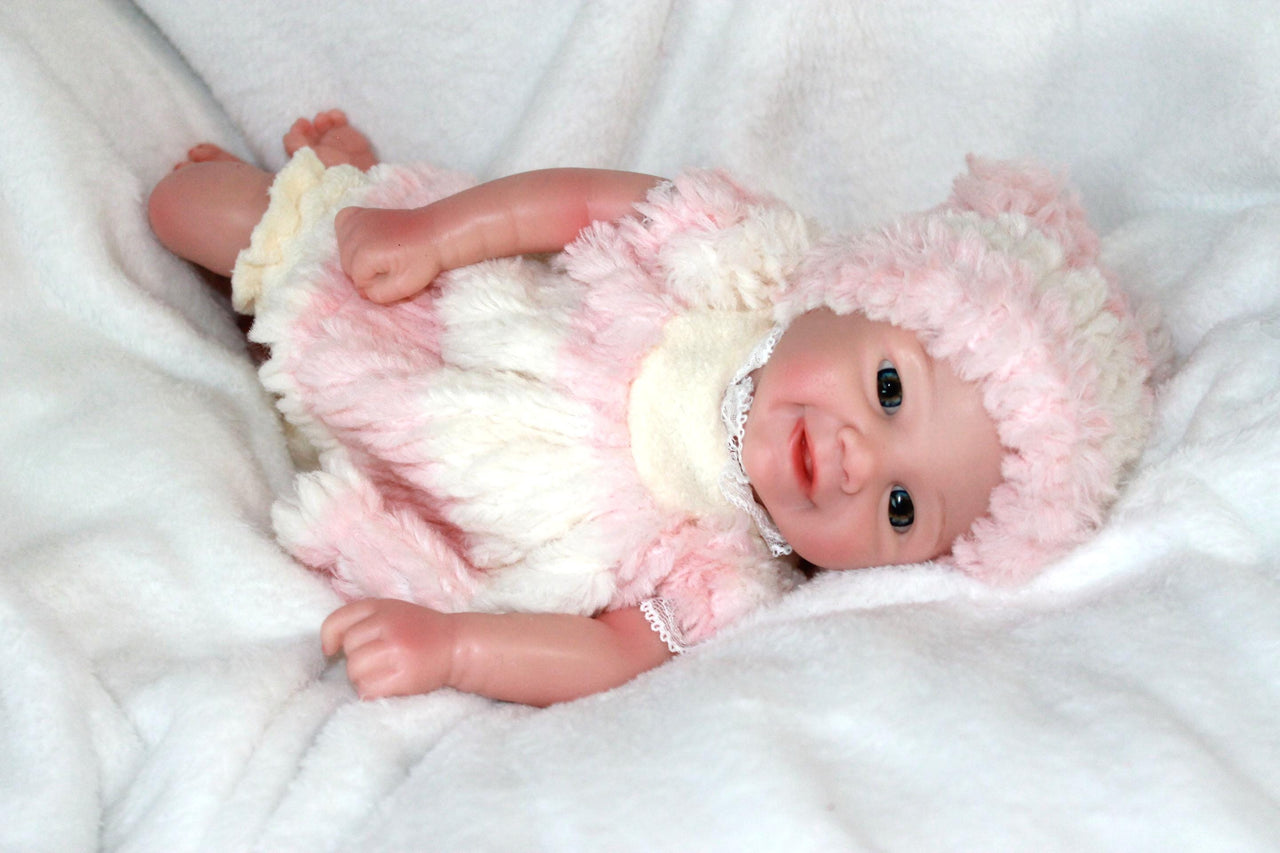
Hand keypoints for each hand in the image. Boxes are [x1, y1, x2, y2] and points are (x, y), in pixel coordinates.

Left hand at [321, 598, 457, 698]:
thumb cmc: (419, 631)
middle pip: (348, 650)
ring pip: (355, 672)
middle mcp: (388, 625)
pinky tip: (390, 685)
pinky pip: (368, 691)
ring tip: (385, 673)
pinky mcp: (404, 676)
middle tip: (380, 660)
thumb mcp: (391, 612)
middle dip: (357, 659)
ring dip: (364, 678)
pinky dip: (374, 692)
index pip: (336, 622)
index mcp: (381, 606)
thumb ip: (361, 621)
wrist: (457, 645)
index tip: (333, 649)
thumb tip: (328, 648)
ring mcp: (396, 650)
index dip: (330, 638)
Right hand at [334, 206, 440, 302]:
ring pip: (343, 250)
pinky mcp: (358, 212)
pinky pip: (342, 225)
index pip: (357, 282)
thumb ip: (377, 295)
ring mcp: (357, 220)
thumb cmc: (423, 260)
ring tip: (381, 253)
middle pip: (347, 267)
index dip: (375, 284)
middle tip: (391, 265)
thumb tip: (362, 290)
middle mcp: (356, 235)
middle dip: (366, 272)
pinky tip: (365, 239)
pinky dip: (348, 234)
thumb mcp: (404, 287)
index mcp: (365, 254)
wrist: (434, 233)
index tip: (395, 275)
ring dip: (358, 256)